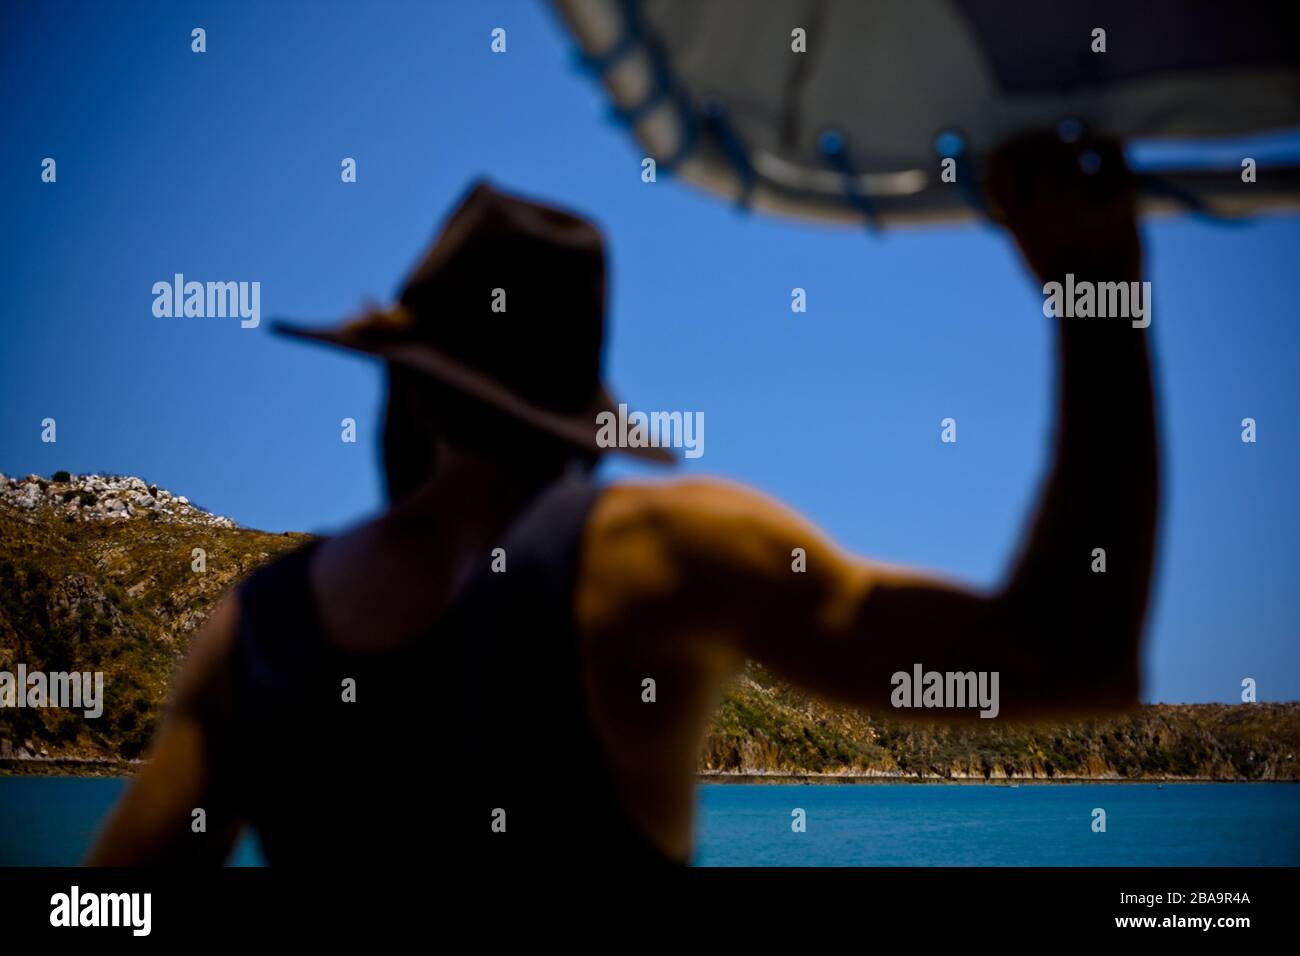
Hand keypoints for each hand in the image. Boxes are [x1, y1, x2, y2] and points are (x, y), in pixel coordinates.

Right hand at [983, 129, 1140, 282]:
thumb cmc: (1061, 277)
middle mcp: (1049, 214)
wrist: (1101, 307)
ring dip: (1074, 138)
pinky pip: (1113, 154)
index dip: (1007, 149)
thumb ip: (1015, 211)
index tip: (1013, 147)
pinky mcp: (1122, 204)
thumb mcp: (1026, 247)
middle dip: (1040, 137)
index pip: (1001, 165)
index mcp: (1019, 224)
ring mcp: (1086, 208)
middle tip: (1048, 138)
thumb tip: (1003, 166)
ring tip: (1076, 142)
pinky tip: (1103, 150)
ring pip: (1074, 146)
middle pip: (1037, 149)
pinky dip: (1107, 143)